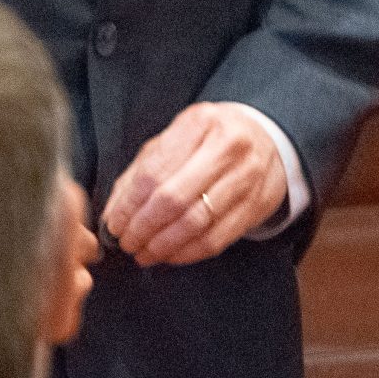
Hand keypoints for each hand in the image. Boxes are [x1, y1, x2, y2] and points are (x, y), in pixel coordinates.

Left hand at [102, 102, 288, 265]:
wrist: (265, 139)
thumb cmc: (208, 140)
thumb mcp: (173, 140)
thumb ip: (139, 173)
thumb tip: (112, 216)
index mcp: (199, 123)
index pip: (153, 173)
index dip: (128, 207)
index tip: (115, 225)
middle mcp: (228, 147)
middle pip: (173, 200)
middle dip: (142, 229)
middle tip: (127, 242)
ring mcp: (248, 177)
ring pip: (195, 224)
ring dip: (162, 246)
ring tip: (145, 252)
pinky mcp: (258, 205)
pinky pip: (216, 239)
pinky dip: (187, 253)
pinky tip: (170, 254)